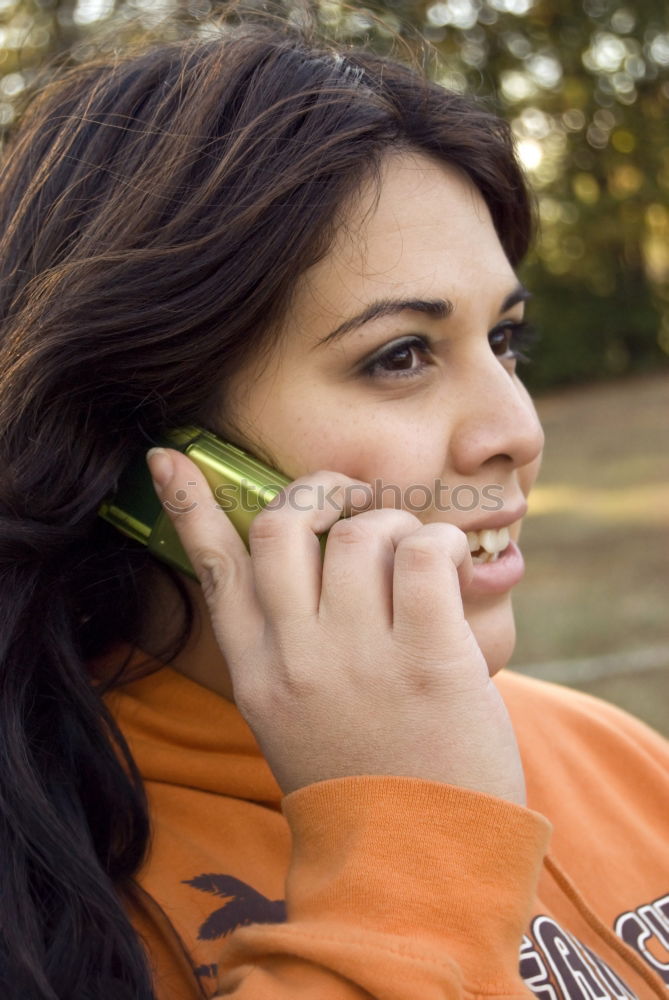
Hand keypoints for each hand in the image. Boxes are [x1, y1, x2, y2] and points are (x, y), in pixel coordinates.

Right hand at [147, 448, 525, 803]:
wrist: (419, 862)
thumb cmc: (367, 780)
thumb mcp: (298, 718)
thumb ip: (292, 645)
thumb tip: (323, 562)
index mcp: (259, 673)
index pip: (212, 567)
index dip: (189, 505)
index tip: (169, 457)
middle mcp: (297, 656)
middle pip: (282, 524)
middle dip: (317, 490)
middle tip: (350, 499)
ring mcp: (358, 656)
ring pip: (361, 529)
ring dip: (395, 525)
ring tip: (419, 559)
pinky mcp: (426, 658)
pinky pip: (423, 551)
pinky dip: (442, 543)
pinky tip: (455, 566)